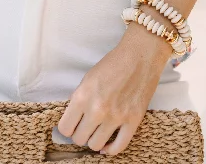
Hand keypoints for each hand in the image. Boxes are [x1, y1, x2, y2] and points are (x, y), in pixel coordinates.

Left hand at [57, 24, 171, 155]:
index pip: (65, 128)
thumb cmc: (113, 63)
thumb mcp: (88, 78)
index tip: (72, 125)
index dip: (67, 128)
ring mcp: (116, 117)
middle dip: (80, 134)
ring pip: (96, 146)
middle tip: (85, 127)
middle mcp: (98, 109)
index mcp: (83, 95)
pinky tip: (108, 143)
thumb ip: (79, 99)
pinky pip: (119, 147)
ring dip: (95, 141)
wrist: (140, 55)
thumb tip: (73, 119)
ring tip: (97, 132)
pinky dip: (111, 149)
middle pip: (79, 139)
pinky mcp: (133, 121)